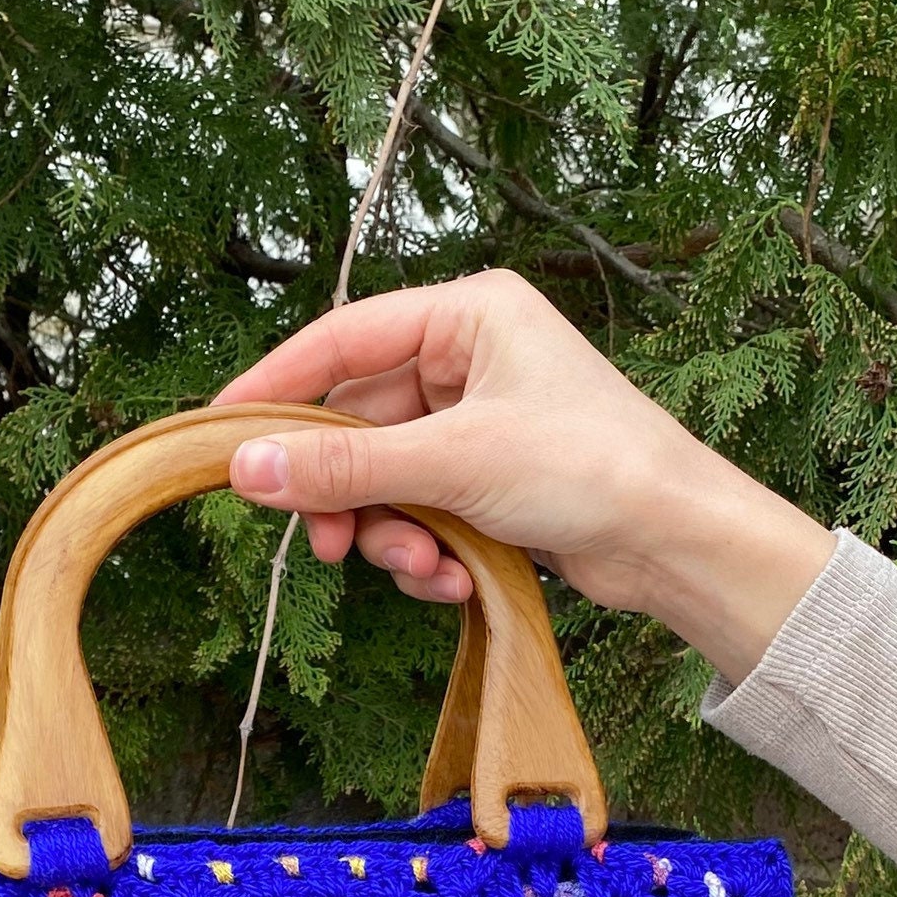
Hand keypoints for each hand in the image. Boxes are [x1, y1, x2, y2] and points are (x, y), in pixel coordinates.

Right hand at [215, 270, 835, 684]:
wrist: (677, 540)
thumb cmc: (589, 468)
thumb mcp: (452, 464)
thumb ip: (344, 469)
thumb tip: (245, 469)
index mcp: (468, 316)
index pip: (342, 340)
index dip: (276, 389)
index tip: (220, 434)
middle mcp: (471, 358)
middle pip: (358, 423)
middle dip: (348, 494)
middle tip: (330, 545)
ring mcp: (481, 421)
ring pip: (386, 478)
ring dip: (391, 533)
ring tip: (419, 567)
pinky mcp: (492, 480)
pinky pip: (423, 509)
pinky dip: (426, 550)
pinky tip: (454, 580)